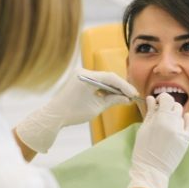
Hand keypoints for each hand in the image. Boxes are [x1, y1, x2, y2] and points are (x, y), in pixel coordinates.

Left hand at [15, 67, 137, 152]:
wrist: (54, 115)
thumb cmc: (74, 113)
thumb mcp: (97, 107)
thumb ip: (113, 100)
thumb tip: (127, 99)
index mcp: (86, 77)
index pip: (111, 78)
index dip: (124, 86)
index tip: (134, 94)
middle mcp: (83, 72)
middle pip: (108, 77)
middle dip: (120, 87)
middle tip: (132, 96)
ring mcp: (80, 74)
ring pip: (103, 79)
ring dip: (113, 88)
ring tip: (124, 97)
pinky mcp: (79, 79)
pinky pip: (96, 81)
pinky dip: (104, 88)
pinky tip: (113, 96)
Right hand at [127, 93, 188, 187]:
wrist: (151, 169)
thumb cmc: (143, 150)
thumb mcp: (144, 129)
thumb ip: (150, 112)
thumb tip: (151, 99)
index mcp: (160, 118)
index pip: (166, 99)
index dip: (162, 98)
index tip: (158, 102)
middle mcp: (172, 123)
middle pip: (175, 105)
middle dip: (168, 106)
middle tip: (161, 112)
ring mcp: (181, 132)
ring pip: (181, 115)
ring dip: (175, 114)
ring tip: (168, 121)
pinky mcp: (186, 140)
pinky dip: (188, 119)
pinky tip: (185, 117)